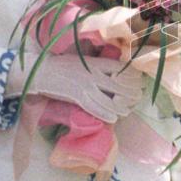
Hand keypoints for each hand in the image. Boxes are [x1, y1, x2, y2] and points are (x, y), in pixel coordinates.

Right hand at [10, 54, 145, 124]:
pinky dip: (105, 114)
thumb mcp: (81, 61)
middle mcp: (92, 72)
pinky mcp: (75, 95)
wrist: (40, 72)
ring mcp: (84, 84)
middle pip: (118, 83)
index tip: (140, 81)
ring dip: (121, 106)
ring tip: (127, 111)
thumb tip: (113, 72)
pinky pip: (94, 107)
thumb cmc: (60, 66)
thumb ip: (96, 66)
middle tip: (139, 97)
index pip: (119, 68)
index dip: (132, 76)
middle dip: (131, 92)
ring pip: (109, 97)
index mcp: (94, 62)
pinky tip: (114, 118)